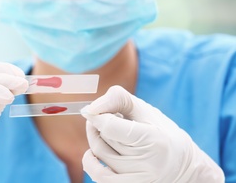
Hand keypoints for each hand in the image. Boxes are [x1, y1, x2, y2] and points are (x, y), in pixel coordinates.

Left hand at [81, 85, 223, 182]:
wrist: (185, 167)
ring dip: (94, 140)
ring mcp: (139, 179)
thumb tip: (90, 109)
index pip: (111, 128)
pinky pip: (100, 177)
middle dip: (97, 125)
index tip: (91, 110)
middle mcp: (147, 163)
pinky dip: (90, 163)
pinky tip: (93, 154)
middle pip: (104, 140)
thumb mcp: (146, 110)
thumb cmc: (162, 133)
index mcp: (154, 139)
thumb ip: (118, 100)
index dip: (96, 116)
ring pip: (100, 156)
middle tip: (102, 118)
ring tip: (102, 132)